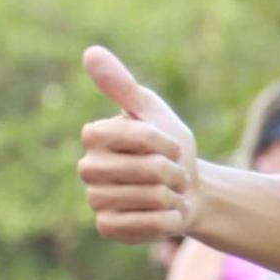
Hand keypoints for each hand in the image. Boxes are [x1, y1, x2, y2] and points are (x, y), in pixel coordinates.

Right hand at [76, 47, 200, 243]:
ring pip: (148, 196)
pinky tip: (164, 214)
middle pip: (144, 167)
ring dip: (172, 194)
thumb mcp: (153, 111)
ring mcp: (96, 201)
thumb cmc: (171, 147)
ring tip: (168, 192)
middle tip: (172, 171)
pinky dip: (167, 219)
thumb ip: (122, 86)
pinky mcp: (107, 228)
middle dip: (172, 169)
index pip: (128, 134)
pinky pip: (146, 224)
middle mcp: (88, 169)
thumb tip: (90, 52)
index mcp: (95, 137)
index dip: (158, 139)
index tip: (169, 143)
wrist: (190, 191)